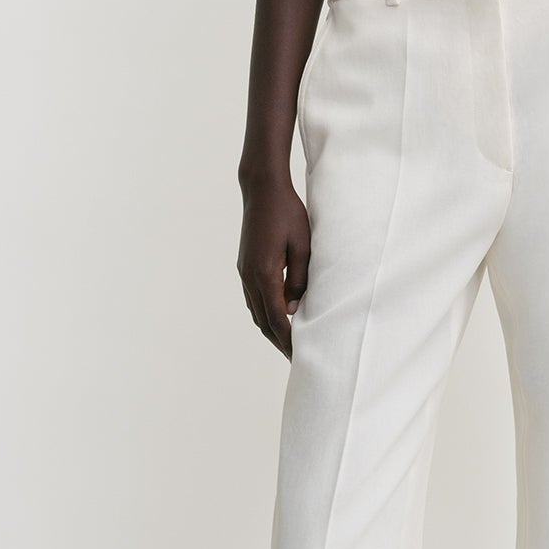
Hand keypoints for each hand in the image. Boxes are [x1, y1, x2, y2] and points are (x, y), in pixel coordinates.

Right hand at [237, 170, 312, 360]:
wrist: (262, 190)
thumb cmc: (288, 213)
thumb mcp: (303, 246)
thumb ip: (300, 279)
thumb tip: (295, 308)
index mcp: (264, 274)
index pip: (276, 318)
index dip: (288, 339)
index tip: (299, 355)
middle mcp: (250, 277)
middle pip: (262, 320)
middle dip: (278, 341)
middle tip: (295, 358)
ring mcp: (244, 272)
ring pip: (256, 311)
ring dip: (270, 329)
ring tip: (287, 343)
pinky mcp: (245, 266)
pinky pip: (253, 298)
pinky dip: (264, 313)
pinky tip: (276, 317)